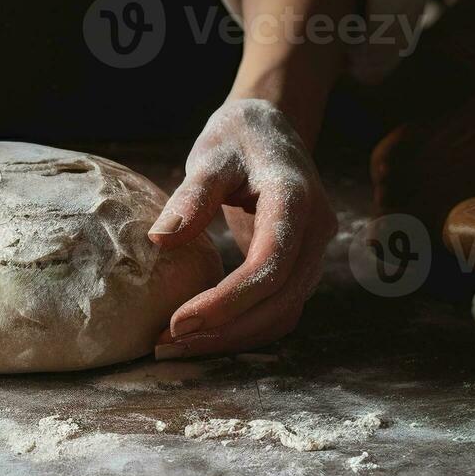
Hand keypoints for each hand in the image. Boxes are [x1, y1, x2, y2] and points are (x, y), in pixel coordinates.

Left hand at [148, 99, 336, 358]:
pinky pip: (279, 309)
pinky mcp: (299, 266)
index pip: (270, 265)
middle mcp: (315, 231)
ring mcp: (312, 252)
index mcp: (296, 200)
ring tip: (176, 346)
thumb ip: (191, 196)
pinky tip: (202, 334)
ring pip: (283, 313)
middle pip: (280, 300)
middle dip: (224, 330)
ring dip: (232, 337)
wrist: (272, 129)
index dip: (227, 300)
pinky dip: (243, 328)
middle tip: (166, 345)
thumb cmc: (238, 137)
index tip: (178, 322)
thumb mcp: (211, 155)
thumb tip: (159, 241)